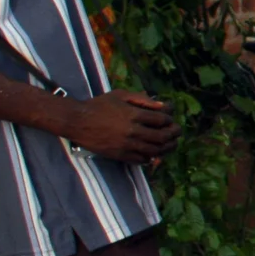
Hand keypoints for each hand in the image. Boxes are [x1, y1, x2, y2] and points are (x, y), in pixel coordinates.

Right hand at [63, 90, 177, 163]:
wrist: (77, 121)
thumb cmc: (99, 105)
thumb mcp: (121, 95)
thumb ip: (143, 99)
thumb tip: (163, 105)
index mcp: (134, 114)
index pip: (162, 120)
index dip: (170, 120)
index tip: (170, 120)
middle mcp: (132, 131)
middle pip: (162, 137)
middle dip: (174, 135)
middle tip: (177, 133)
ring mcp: (126, 145)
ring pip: (154, 150)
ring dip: (166, 148)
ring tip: (170, 144)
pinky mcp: (119, 155)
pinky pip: (141, 160)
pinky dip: (150, 157)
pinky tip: (153, 153)